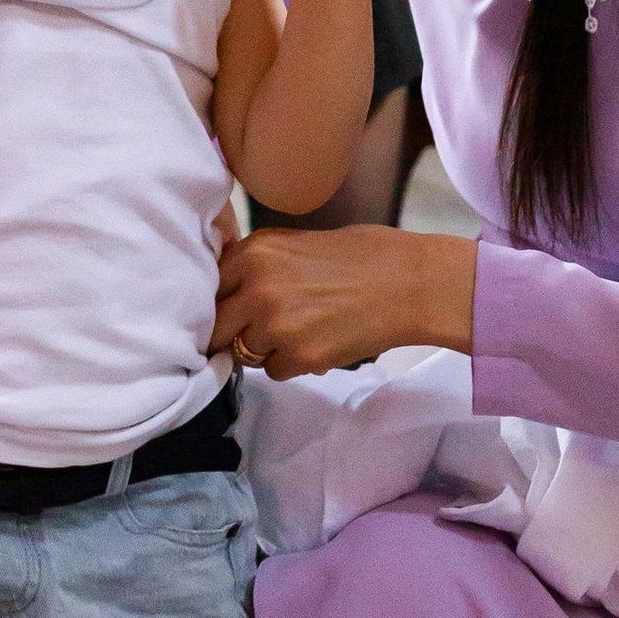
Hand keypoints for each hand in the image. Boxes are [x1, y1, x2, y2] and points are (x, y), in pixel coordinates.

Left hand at [210, 225, 475, 374]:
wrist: (411, 283)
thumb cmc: (361, 257)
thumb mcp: (293, 244)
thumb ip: (256, 266)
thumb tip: (222, 293)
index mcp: (254, 252)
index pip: (207, 289)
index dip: (219, 304)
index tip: (230, 311)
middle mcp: (257, 286)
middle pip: (216, 328)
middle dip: (232, 333)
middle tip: (256, 331)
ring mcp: (277, 325)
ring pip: (244, 354)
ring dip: (265, 350)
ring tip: (302, 329)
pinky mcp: (301, 356)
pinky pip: (274, 372)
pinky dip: (292, 364)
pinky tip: (319, 342)